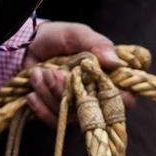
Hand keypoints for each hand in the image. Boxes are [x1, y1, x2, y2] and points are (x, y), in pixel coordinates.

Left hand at [22, 22, 136, 126]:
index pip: (125, 98)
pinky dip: (40, 106)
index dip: (113, 96)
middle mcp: (95, 95)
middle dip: (68, 91)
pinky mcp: (59, 113)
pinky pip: (54, 121)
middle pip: (93, 110)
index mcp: (107, 75)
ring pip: (70, 114)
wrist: (30, 45)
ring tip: (39, 73)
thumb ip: (97, 44)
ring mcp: (77, 106)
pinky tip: (33, 92)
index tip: (93, 82)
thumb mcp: (77, 34)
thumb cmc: (59, 37)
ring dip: (49, 92)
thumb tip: (116, 62)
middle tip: (52, 72)